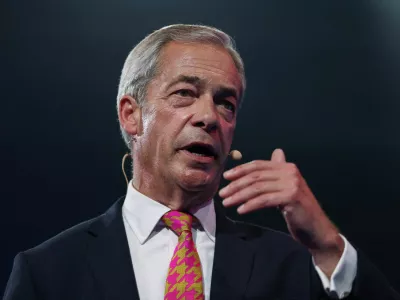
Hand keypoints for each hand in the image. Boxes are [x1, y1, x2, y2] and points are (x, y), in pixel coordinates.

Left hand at [219, 148, 343, 276]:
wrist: (317, 229)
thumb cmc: (298, 210)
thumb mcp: (287, 188)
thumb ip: (279, 173)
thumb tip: (277, 152)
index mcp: (287, 167)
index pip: (258, 165)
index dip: (240, 170)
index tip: (226, 177)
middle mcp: (290, 172)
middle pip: (256, 176)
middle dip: (236, 185)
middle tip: (222, 193)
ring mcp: (292, 184)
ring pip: (258, 188)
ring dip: (239, 196)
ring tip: (227, 203)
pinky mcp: (291, 198)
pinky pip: (264, 200)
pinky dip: (250, 205)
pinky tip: (240, 210)